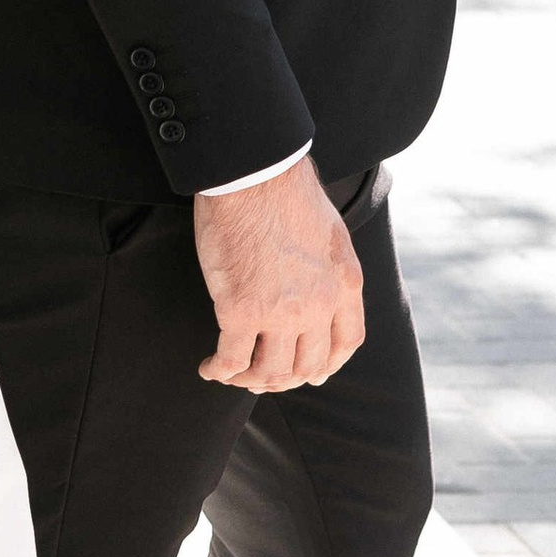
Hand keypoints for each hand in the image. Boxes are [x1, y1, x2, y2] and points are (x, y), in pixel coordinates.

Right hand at [190, 157, 363, 392]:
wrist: (256, 176)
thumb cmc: (285, 193)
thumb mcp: (330, 236)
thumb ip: (329, 270)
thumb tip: (315, 289)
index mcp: (345, 284)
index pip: (346, 343)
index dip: (327, 365)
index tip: (311, 373)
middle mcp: (320, 305)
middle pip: (307, 366)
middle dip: (284, 379)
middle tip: (262, 377)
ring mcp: (282, 312)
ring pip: (270, 371)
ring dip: (250, 380)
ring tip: (231, 373)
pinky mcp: (242, 311)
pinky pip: (232, 359)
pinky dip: (220, 370)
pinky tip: (209, 368)